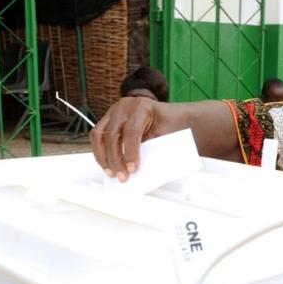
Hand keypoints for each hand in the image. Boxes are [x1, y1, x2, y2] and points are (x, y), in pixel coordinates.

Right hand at [90, 97, 240, 181]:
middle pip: (113, 134)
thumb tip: (147, 173)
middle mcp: (127, 105)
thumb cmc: (181, 130)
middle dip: (116, 159)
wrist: (183, 120)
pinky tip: (107, 168)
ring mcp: (116, 111)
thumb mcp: (174, 139)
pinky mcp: (110, 121)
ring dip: (104, 157)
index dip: (130, 152)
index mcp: (144, 106)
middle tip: (122, 179)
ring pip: (101, 135)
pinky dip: (100, 153)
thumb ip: (160, 151)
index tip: (133, 170)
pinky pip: (99, 137)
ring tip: (112, 176)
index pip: (132, 132)